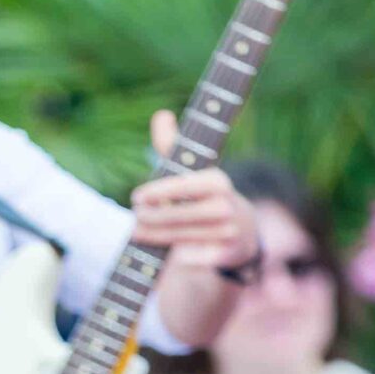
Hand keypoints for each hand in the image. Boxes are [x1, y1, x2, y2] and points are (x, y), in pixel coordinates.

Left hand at [128, 111, 259, 271]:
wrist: (240, 233)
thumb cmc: (204, 196)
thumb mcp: (192, 170)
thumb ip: (173, 146)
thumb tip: (161, 114)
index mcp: (219, 180)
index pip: (184, 185)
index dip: (158, 192)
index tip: (136, 196)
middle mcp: (227, 205)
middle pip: (178, 214)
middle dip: (151, 216)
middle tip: (134, 215)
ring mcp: (229, 232)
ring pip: (181, 237)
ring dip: (154, 236)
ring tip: (136, 231)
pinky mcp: (224, 255)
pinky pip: (190, 258)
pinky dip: (173, 256)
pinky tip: (159, 251)